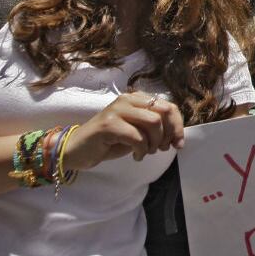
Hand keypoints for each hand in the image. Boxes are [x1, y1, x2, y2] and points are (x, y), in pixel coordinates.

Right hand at [60, 92, 184, 171]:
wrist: (76, 150)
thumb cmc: (108, 142)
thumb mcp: (135, 132)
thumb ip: (153, 128)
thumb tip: (176, 136)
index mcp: (136, 98)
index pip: (168, 106)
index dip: (178, 125)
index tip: (178, 144)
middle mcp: (127, 99)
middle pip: (164, 112)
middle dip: (169, 134)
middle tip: (161, 149)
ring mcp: (117, 110)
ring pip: (153, 123)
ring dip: (154, 143)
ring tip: (146, 152)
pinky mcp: (109, 124)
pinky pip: (137, 137)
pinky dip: (141, 150)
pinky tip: (136, 156)